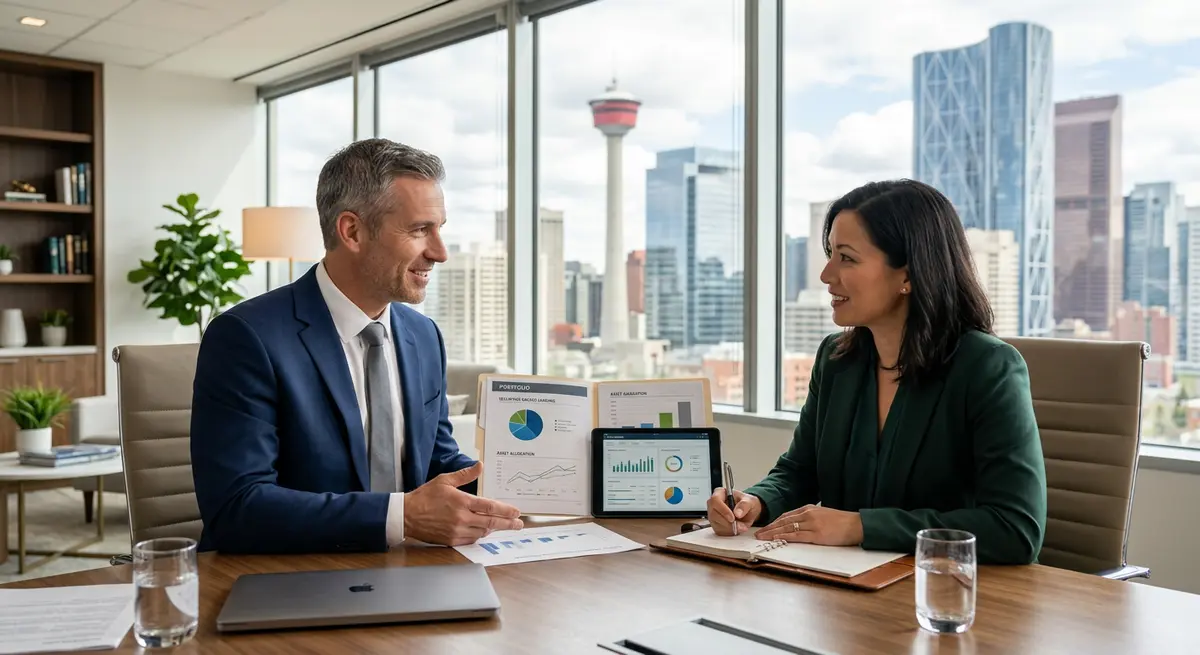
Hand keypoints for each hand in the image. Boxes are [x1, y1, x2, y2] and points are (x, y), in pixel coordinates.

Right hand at [403, 462, 523, 545]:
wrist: (406, 516)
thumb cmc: (425, 497)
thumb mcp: (444, 480)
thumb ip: (465, 474)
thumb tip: (480, 465)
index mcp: (461, 502)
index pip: (490, 507)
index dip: (505, 510)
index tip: (516, 512)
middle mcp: (461, 518)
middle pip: (491, 522)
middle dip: (507, 523)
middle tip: (519, 524)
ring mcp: (456, 531)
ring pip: (482, 532)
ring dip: (493, 528)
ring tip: (502, 525)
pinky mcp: (451, 540)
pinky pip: (471, 540)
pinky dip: (480, 535)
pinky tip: (483, 530)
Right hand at [707, 488, 762, 535]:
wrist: (749, 512)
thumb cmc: (747, 503)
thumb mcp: (750, 501)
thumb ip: (744, 505)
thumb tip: (737, 512)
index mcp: (720, 493)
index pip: (715, 500)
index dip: (723, 510)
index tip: (732, 518)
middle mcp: (714, 504)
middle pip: (714, 514)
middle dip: (728, 523)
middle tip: (740, 525)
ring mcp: (713, 515)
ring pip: (716, 524)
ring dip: (730, 528)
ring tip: (741, 526)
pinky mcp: (715, 525)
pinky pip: (719, 531)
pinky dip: (729, 532)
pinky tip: (736, 528)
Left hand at [754, 505, 862, 545]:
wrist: (856, 525)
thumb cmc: (842, 522)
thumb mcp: (823, 515)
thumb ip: (811, 518)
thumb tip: (800, 525)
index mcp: (809, 509)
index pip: (787, 515)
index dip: (774, 522)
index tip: (766, 528)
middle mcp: (808, 514)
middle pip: (783, 521)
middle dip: (769, 528)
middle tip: (758, 533)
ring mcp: (812, 524)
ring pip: (787, 528)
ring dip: (773, 533)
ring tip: (762, 538)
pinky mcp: (817, 534)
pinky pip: (797, 536)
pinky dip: (785, 537)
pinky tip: (776, 539)